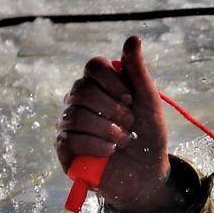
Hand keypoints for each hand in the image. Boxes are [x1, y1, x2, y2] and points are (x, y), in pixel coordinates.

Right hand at [55, 35, 174, 212]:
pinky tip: (110, 152)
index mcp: (99, 86)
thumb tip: (133, 37)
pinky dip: (94, 145)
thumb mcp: (148, 103)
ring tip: (124, 141)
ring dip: (106, 129)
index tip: (130, 98)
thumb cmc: (147, 136)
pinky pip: (69, 138)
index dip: (111, 80)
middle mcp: (80, 101)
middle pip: (82, 89)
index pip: (93, 66)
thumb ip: (138, 72)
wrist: (147, 175)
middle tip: (130, 122)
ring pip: (75, 115)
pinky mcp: (65, 149)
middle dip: (111, 108)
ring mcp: (69, 124)